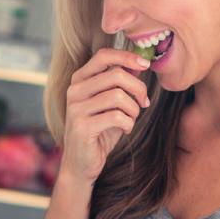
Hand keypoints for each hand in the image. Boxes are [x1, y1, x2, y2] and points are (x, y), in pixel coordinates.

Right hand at [61, 48, 150, 184]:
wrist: (81, 163)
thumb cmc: (100, 131)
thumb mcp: (111, 104)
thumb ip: (120, 84)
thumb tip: (139, 63)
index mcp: (79, 80)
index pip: (103, 56)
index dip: (127, 56)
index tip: (145, 64)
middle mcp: (74, 91)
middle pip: (116, 74)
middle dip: (138, 88)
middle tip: (144, 102)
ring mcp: (76, 109)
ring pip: (118, 96)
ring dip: (133, 109)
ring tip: (131, 118)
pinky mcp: (82, 127)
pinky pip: (117, 117)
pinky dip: (128, 123)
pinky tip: (125, 129)